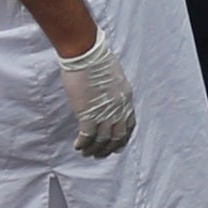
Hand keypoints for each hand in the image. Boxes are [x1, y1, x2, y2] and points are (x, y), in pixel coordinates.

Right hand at [57, 28, 135, 157]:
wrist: (86, 54)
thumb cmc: (97, 59)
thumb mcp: (114, 76)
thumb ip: (113, 90)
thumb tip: (106, 96)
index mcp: (126, 99)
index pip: (129, 124)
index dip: (123, 136)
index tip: (117, 143)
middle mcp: (118, 110)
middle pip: (117, 136)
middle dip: (109, 148)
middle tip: (101, 153)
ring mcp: (104, 113)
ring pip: (102, 140)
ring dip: (95, 149)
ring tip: (88, 153)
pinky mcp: (88, 114)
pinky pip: (88, 136)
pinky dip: (84, 144)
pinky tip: (78, 146)